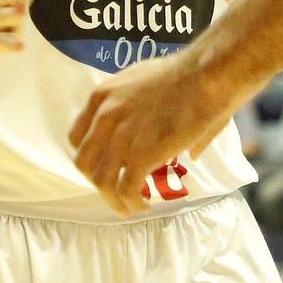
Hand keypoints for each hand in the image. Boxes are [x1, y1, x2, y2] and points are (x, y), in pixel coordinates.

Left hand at [69, 47, 239, 217]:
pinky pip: (127, 190)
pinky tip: (144, 206)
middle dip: (99, 180)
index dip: (91, 155)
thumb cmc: (189, 74)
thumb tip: (187, 148)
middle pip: (85, 163)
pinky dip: (133, 203)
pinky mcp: (141, 156)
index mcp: (102, 96)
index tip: (105, 163)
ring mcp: (121, 138)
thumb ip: (150, 109)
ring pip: (102, 182)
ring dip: (114, 201)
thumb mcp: (151, 82)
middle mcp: (104, 117)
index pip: (77, 136)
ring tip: (129, 208)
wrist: (205, 76)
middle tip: (116, 188)